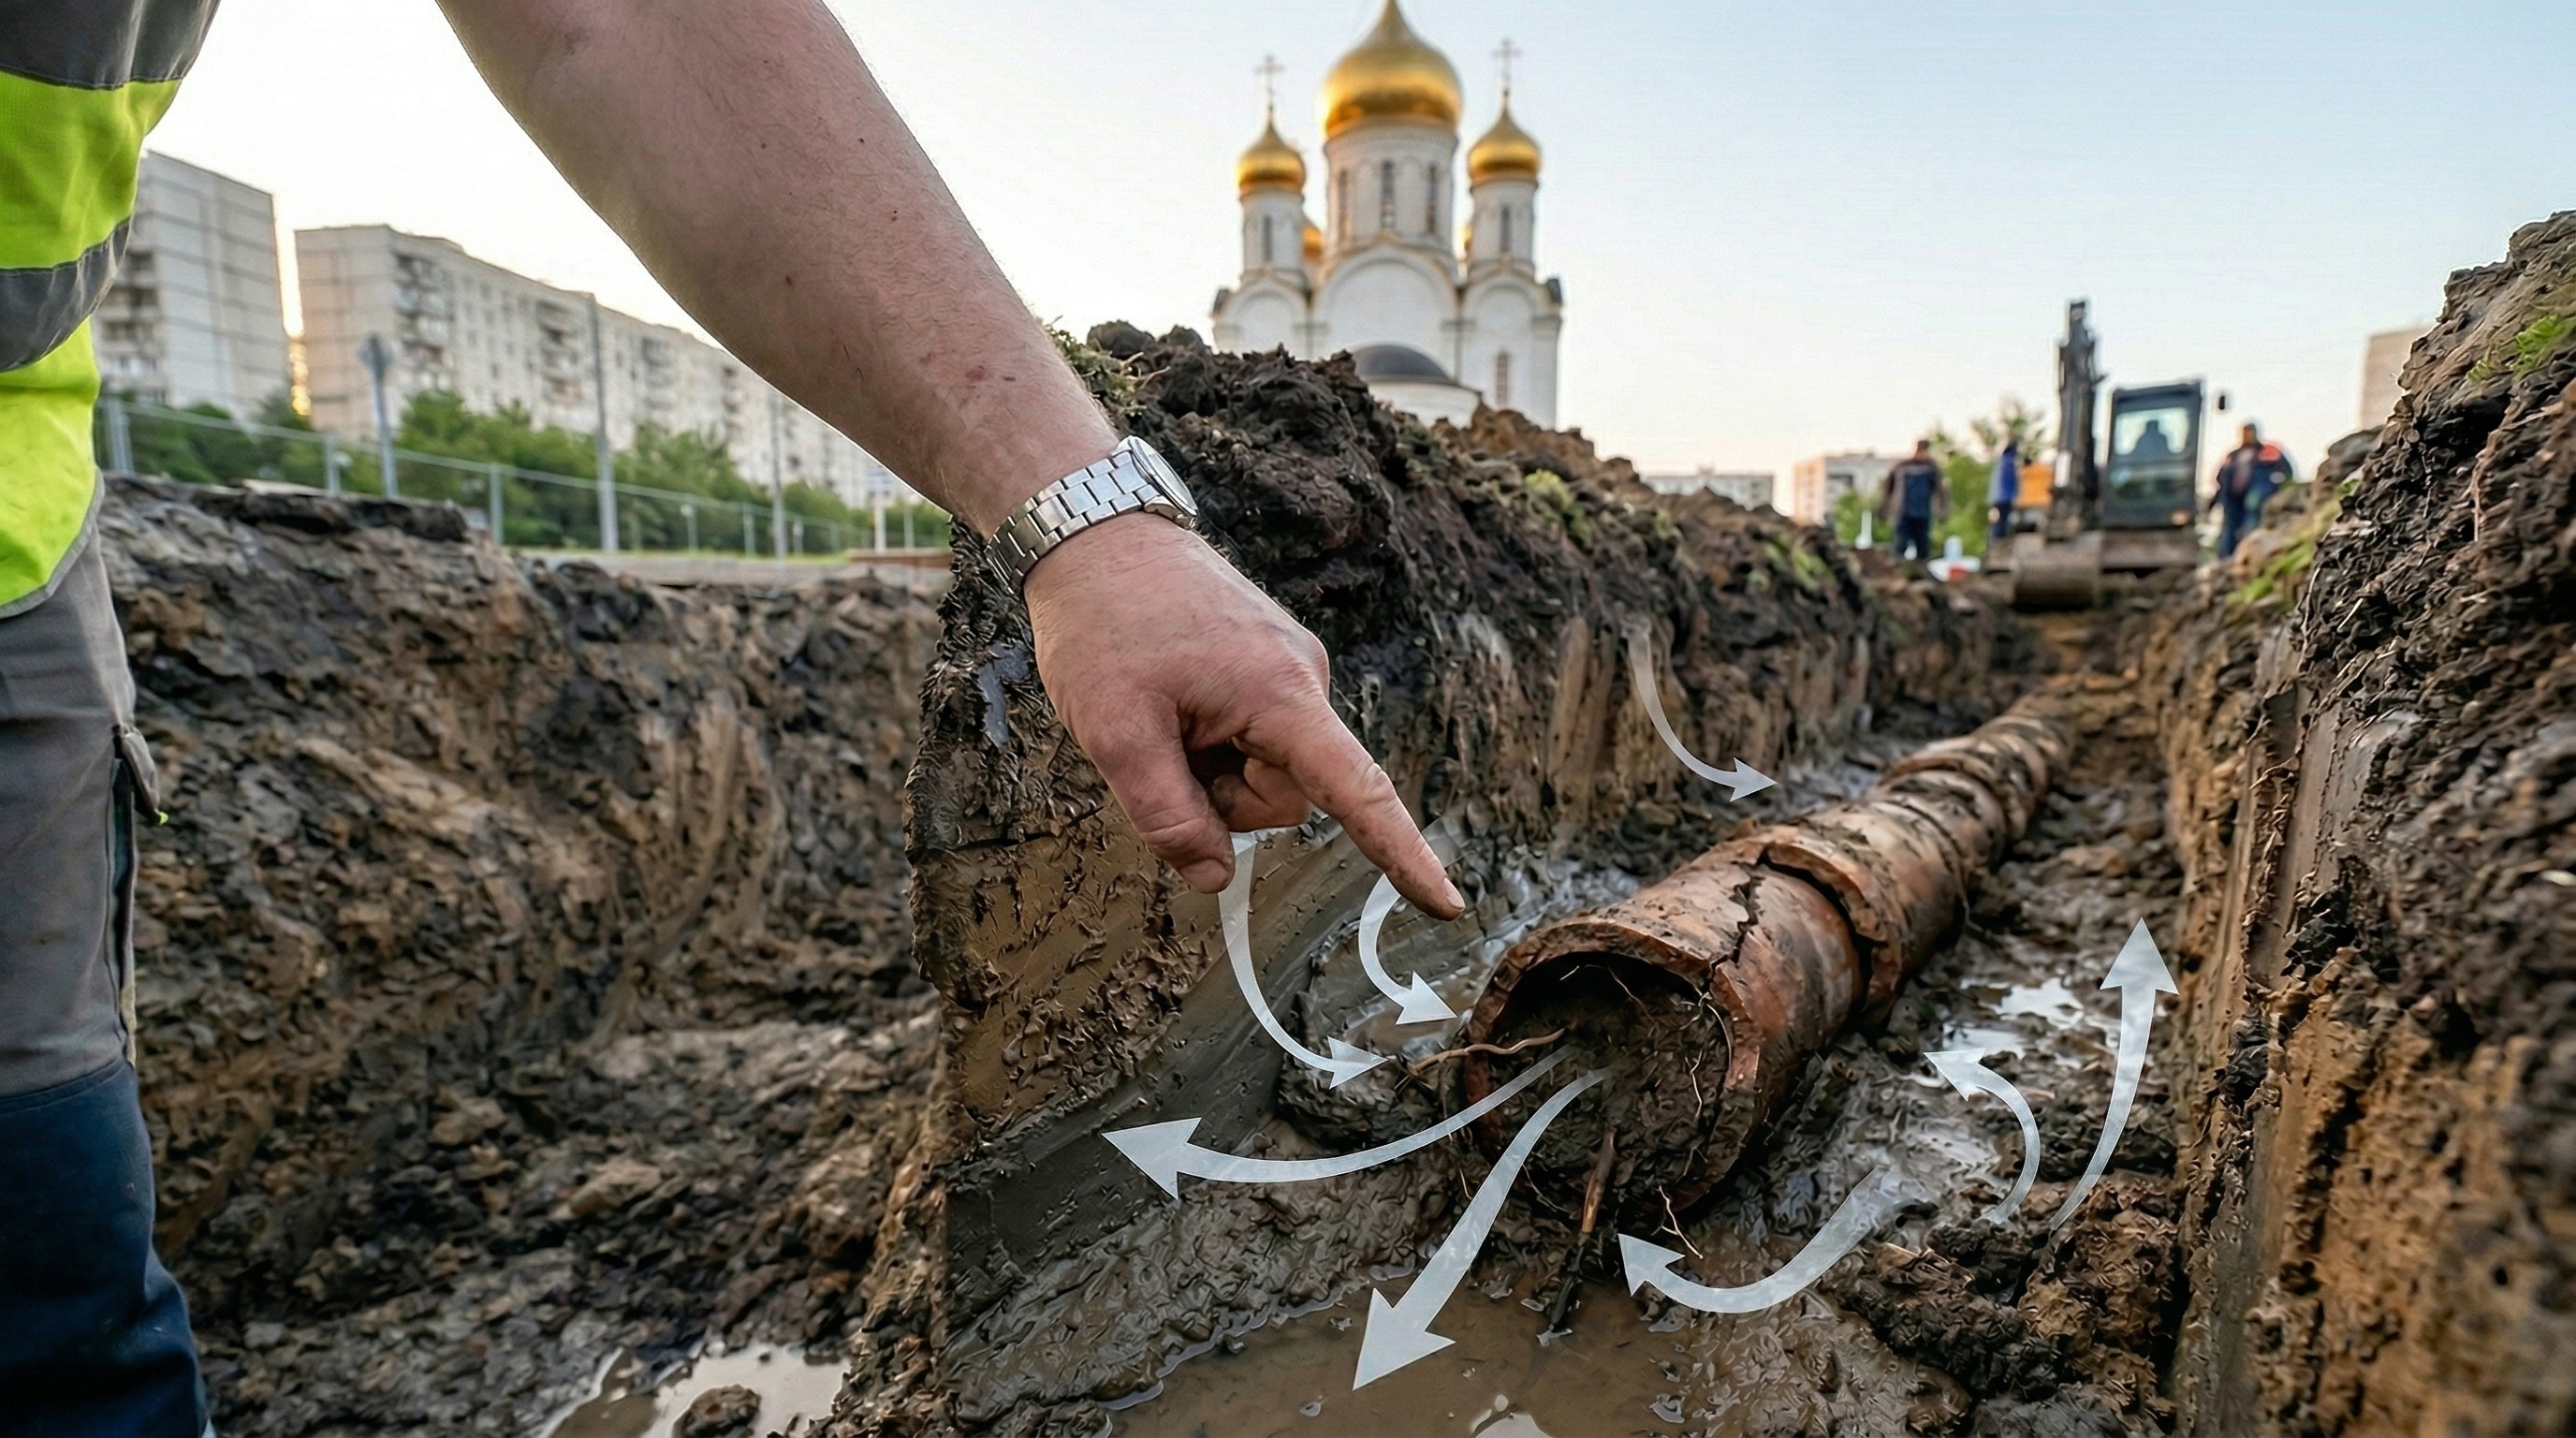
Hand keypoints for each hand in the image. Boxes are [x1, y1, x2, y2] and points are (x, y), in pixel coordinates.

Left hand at [1023, 512, 1464, 917]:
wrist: (1096, 532)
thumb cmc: (1104, 624)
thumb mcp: (1115, 734)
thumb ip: (1167, 817)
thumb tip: (1217, 879)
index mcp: (1281, 694)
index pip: (1358, 792)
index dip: (1403, 856)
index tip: (1448, 905)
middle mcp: (1304, 679)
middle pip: (1285, 797)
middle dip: (1222, 797)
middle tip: (1155, 747)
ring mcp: (1289, 669)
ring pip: (1263, 770)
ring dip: (1210, 767)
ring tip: (1159, 710)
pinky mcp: (1269, 664)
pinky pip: (1251, 735)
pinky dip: (1209, 739)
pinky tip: (1169, 697)